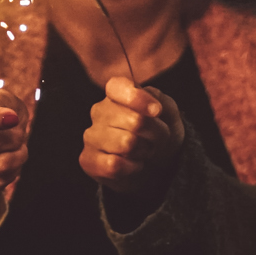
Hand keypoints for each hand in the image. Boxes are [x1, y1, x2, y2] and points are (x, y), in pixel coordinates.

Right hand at [80, 77, 184, 219]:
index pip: (118, 87)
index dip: (138, 98)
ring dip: (144, 151)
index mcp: (115, 94)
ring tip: (141, 151)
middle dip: (154, 134)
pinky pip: (114, 164)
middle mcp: (99, 111)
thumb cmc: (158, 132)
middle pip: (135, 121)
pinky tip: (131, 164)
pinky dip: (132, 167)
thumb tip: (153, 108)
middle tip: (153, 138)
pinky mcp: (88, 160)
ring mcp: (91, 136)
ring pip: (126, 144)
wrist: (155, 164)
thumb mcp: (168, 111)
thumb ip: (161, 101)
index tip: (157, 111)